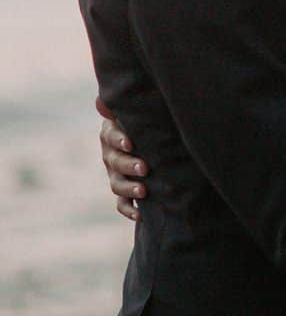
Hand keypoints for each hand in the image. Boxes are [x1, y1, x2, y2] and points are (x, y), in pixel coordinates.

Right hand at [97, 96, 147, 221]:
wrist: (153, 141)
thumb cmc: (148, 120)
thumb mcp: (140, 111)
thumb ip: (128, 107)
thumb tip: (101, 100)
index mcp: (112, 132)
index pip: (111, 136)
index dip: (119, 139)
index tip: (130, 143)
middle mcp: (110, 154)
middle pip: (114, 161)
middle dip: (128, 165)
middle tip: (144, 168)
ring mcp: (115, 174)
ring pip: (116, 183)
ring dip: (128, 188)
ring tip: (143, 191)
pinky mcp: (123, 191)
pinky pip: (121, 203)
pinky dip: (129, 210)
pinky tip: (140, 215)